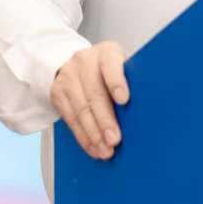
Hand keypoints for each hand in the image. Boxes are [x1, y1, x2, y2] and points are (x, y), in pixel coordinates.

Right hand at [51, 41, 129, 159]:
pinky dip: (83, 137)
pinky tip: (93, 148)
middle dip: (105, 120)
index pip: (110, 65)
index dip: (116, 82)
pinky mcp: (57, 93)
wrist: (75, 62)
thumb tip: (145, 112)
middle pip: (94, 94)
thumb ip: (130, 82)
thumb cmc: (109, 70)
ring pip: (81, 109)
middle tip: (115, 140)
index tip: (124, 100)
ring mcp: (68, 77)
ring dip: (94, 134)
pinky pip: (70, 118)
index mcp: (106, 52)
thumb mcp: (121, 66)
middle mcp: (85, 61)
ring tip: (105, 150)